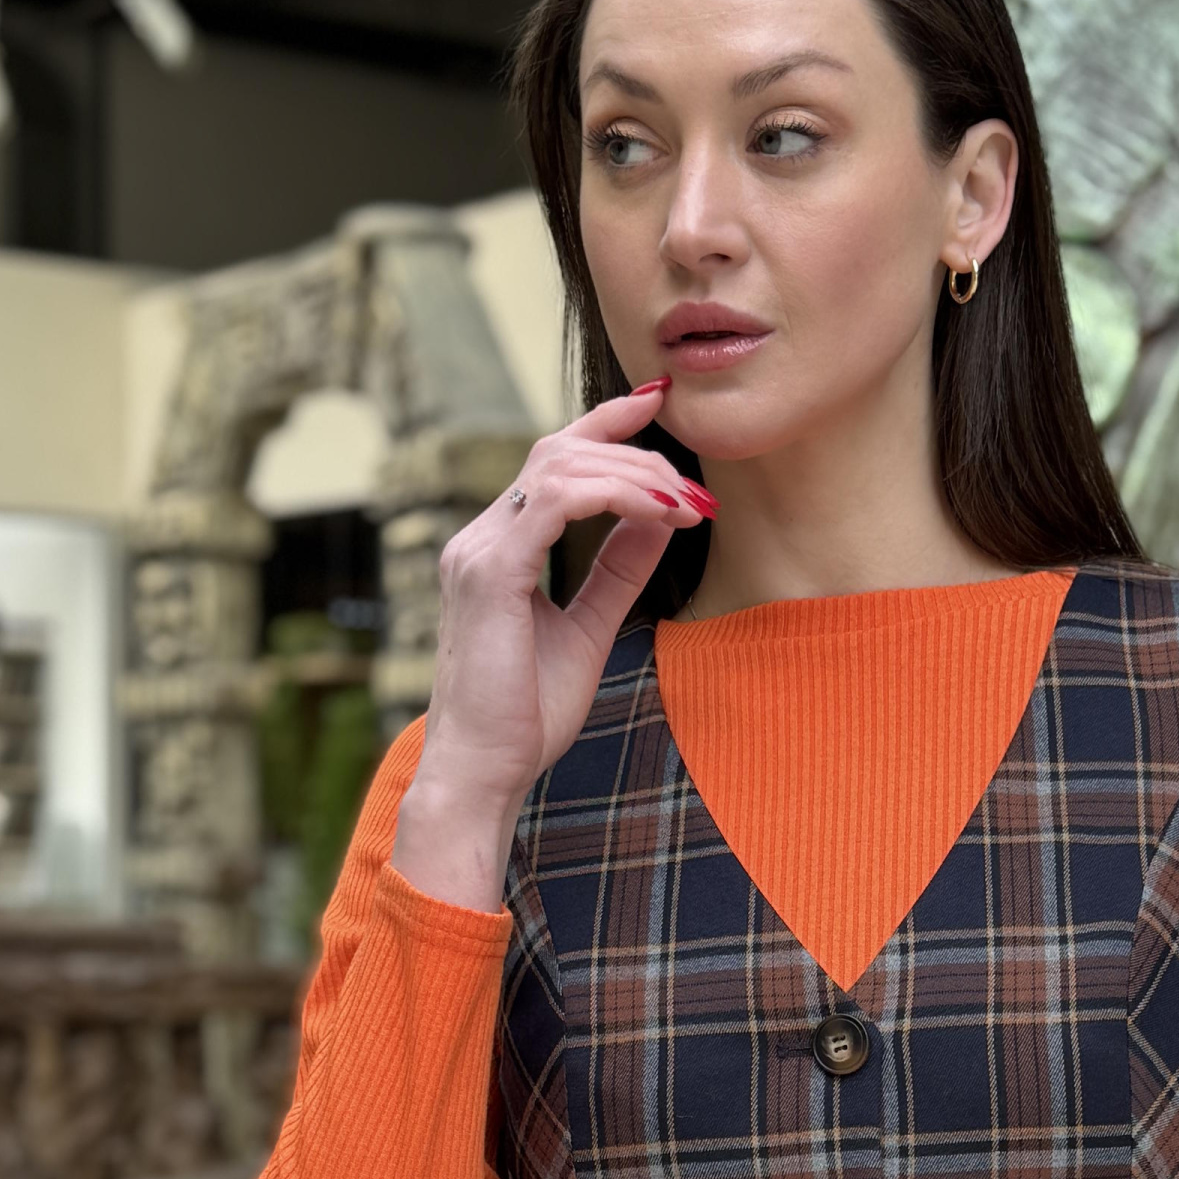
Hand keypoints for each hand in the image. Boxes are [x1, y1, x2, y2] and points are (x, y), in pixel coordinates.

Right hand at [391, 377, 712, 908]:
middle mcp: (481, 537)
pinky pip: (558, 502)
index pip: (552, 461)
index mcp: (499, 547)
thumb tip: (658, 516)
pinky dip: (617, 496)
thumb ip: (616, 570)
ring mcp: (478, 550)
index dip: (607, 424)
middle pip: (559, 451)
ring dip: (636, 476)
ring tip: (689, 506)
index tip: (660, 405)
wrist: (483, 772)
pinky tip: (662, 514)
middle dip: (638, 454)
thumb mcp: (588, 628)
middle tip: (699, 491)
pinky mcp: (490, 572)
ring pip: (561, 466)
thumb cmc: (525, 715)